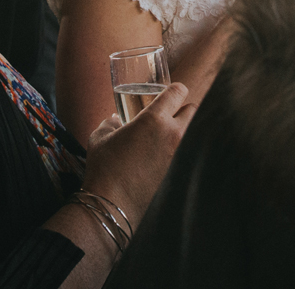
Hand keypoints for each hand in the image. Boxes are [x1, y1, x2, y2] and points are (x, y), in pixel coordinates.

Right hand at [77, 81, 194, 226]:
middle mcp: (173, 134)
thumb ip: (110, 123)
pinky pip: (189, 153)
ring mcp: (180, 154)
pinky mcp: (181, 172)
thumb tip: (115, 119)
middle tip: (169, 116)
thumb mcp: (100, 138)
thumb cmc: (104, 168)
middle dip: (183, 110)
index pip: (179, 91)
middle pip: (193, 109)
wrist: (112, 206)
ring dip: (184, 130)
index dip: (175, 90)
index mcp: (154, 119)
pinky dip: (183, 151)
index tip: (171, 94)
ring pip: (194, 132)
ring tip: (169, 137)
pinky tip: (167, 157)